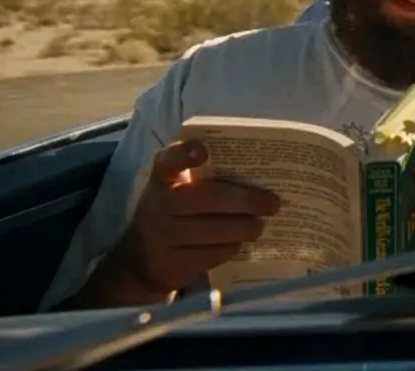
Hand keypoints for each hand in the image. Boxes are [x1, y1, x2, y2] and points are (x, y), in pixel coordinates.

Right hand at [107, 140, 281, 299]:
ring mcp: (161, 235)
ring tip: (259, 226)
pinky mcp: (171, 263)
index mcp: (162, 179)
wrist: (141, 259)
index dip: (184, 154)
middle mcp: (158, 204)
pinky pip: (210, 254)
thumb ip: (206, 178)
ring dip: (244, 227)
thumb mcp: (177, 191)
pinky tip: (239, 243)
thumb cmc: (173, 213)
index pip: (168, 160)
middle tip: (273, 204)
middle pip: (208, 198)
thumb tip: (262, 175)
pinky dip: (230, 248)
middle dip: (246, 200)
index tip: (203, 151)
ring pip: (213, 230)